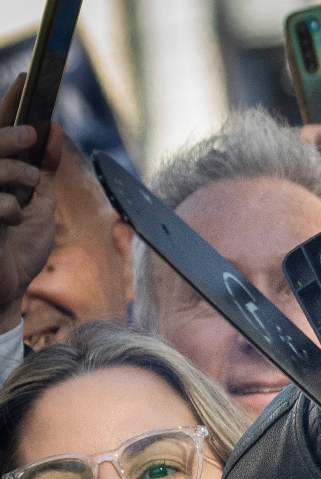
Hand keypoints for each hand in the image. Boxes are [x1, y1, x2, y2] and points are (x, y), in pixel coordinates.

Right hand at [0, 74, 59, 331]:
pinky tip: (9, 222)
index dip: (11, 104)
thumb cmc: (17, 251)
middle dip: (11, 134)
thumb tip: (52, 130)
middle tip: (33, 134)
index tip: (27, 79)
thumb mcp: (38, 208)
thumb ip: (42, 171)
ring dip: (17, 173)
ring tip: (27, 194)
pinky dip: (9, 207)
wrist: (4, 293)